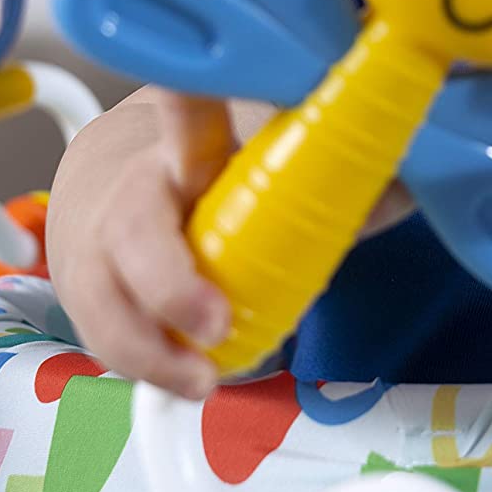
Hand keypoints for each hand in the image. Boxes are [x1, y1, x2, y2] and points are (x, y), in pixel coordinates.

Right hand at [46, 88, 414, 400]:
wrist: (119, 191)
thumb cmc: (206, 178)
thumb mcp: (263, 158)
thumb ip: (332, 173)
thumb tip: (403, 187)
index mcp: (187, 144)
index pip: (184, 108)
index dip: (190, 118)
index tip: (206, 165)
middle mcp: (134, 192)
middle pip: (132, 228)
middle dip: (168, 284)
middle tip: (216, 324)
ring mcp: (99, 246)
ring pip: (100, 295)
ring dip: (150, 348)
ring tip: (203, 380)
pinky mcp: (88, 295)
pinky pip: (103, 335)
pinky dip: (144, 367)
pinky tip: (187, 383)